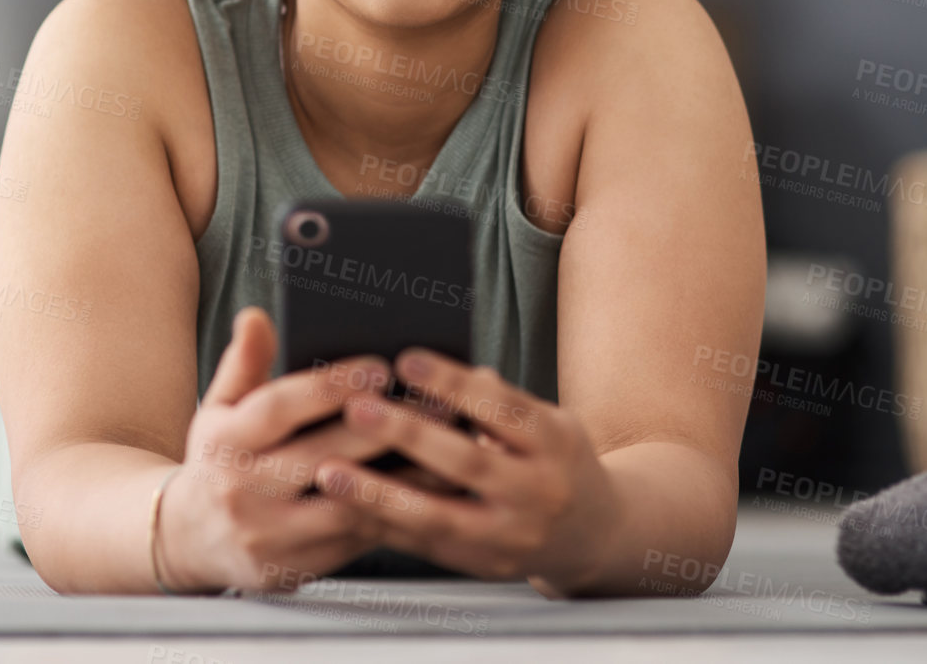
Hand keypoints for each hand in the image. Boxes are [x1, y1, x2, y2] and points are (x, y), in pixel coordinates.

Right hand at [155, 306, 406, 593]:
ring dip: (400, 478)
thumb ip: (243, 362)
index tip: (380, 366)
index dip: (331, 386)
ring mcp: (268, 535)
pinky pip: (353, 540)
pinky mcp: (293, 567)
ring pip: (347, 505)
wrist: (192, 538)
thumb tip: (256, 316)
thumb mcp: (219, 408)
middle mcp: (242, 490)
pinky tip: (428, 490)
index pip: (280, 407)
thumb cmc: (219, 460)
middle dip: (383, 429)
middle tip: (434, 403)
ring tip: (444, 448)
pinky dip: (394, 514)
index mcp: (226, 441)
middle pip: (322, 456)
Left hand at [311, 349, 623, 596]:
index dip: (453, 384)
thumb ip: (497, 400)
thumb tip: (439, 370)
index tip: (406, 360)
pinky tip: (347, 508)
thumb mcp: (548, 420)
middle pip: (467, 463)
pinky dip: (385, 526)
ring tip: (331, 472)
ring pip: (439, 516)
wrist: (596, 533)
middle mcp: (538, 492)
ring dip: (379, 495)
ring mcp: (512, 536)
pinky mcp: (487, 565)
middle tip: (356, 409)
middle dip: (408, 435)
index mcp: (554, 442)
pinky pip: (428, 545)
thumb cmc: (557, 459)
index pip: (500, 408)